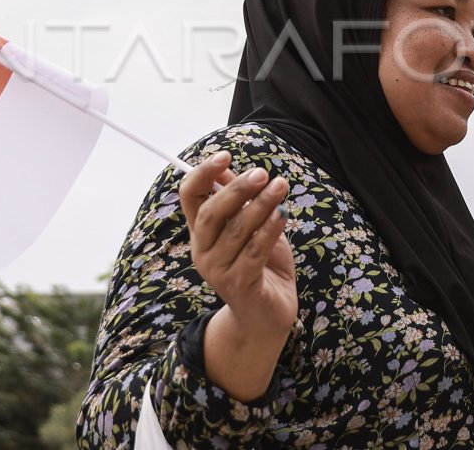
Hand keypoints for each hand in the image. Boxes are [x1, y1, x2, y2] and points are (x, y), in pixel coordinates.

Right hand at [178, 151, 296, 400]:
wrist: (265, 318)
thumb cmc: (261, 266)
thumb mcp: (251, 227)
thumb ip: (241, 201)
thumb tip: (229, 166)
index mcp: (201, 232)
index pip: (189, 196)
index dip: (202, 173)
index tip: (225, 155)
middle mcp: (203, 250)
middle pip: (211, 211)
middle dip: (237, 188)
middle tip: (262, 172)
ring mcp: (218, 270)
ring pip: (238, 229)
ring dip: (262, 204)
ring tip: (281, 186)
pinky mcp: (239, 285)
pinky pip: (255, 250)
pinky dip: (270, 229)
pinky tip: (284, 213)